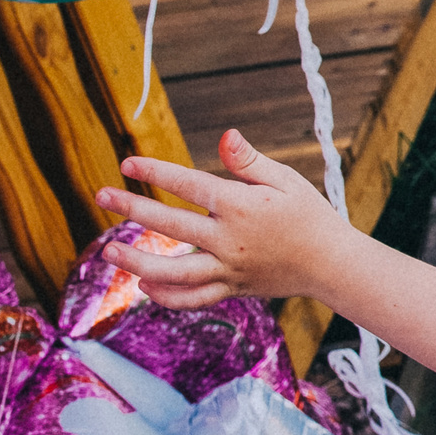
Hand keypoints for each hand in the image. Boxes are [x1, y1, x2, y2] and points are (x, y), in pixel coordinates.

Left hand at [94, 129, 354, 309]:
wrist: (332, 264)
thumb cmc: (309, 215)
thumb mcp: (285, 180)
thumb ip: (249, 161)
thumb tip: (226, 135)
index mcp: (242, 206)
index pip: (188, 185)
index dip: (155, 172)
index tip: (127, 163)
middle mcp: (230, 240)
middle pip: (171, 225)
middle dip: (132, 208)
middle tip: (102, 195)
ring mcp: (229, 269)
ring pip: (173, 272)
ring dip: (137, 261)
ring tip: (109, 251)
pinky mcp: (232, 289)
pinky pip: (192, 299)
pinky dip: (166, 296)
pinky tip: (143, 285)